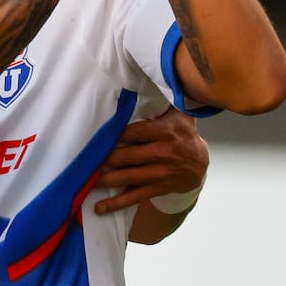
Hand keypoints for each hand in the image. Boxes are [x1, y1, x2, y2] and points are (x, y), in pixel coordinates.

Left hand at [94, 108, 208, 214]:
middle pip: (127, 156)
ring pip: (129, 177)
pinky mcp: (158, 188)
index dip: (114, 137)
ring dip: (106, 181)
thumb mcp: (177, 114)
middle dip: (105, 160)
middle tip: (85, 161)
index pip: (133, 133)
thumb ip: (163, 100)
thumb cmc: (181, 133)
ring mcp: (160, 173)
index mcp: (164, 132)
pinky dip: (116, 203)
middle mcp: (162, 153)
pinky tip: (99, 208)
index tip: (95, 138)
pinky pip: (135, 196)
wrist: (200, 163)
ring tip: (87, 182)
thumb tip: (155, 77)